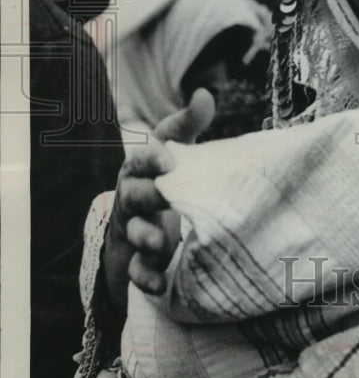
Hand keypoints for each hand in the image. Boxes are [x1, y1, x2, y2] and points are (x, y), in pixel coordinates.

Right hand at [104, 89, 215, 312]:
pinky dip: (147, 278)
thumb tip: (204, 93)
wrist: (148, 228)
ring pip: (134, 232)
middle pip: (135, 195)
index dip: (151, 157)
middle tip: (166, 193)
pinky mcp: (141, 262)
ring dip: (145, 236)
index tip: (168, 159)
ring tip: (158, 242)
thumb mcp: (178, 151)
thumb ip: (189, 124)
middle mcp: (135, 197)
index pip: (141, 157)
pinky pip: (138, 272)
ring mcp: (136, 231)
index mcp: (143, 169)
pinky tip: (160, 284)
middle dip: (148, 194)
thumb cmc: (167, 180)